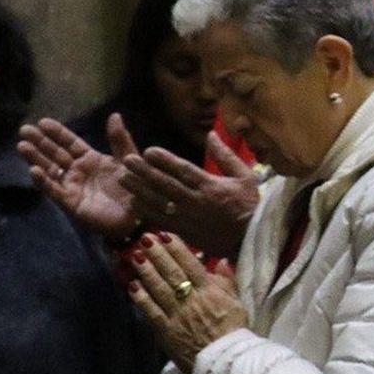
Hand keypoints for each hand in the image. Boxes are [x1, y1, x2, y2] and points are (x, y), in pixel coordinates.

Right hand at [17, 114, 139, 236]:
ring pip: (50, 170)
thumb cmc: (135, 187)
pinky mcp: (71, 202)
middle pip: (55, 154)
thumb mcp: (129, 160)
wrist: (139, 215)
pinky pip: (54, 190)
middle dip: (40, 142)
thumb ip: (119, 140)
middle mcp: (78, 171)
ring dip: (35, 158)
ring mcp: (73, 186)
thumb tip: (114, 115)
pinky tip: (33, 170)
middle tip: (24, 130)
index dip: (57, 133)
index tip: (42, 122)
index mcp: (91, 159)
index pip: (70, 143)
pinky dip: (44, 181)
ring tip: (22, 146)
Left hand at [120, 131, 257, 256]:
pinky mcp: (183, 230)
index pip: (184, 170)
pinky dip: (146, 211)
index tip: (148, 151)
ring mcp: (188, 217)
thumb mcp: (245, 176)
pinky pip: (160, 220)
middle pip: (166, 184)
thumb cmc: (248, 205)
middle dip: (144, 172)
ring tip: (123, 178)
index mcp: (211, 186)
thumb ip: (226, 156)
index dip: (165, 160)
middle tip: (127, 161)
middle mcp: (196, 200)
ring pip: (159, 202)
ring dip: (139, 190)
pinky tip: (133, 202)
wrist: (250, 239)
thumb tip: (211, 134)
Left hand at [127, 233, 247, 373]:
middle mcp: (192, 300)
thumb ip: (227, 281)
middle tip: (144, 239)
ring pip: (159, 289)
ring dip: (146, 271)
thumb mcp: (237, 302)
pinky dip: (141, 298)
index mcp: (211, 291)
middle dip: (157, 255)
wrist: (225, 362)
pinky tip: (132, 285)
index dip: (177, 249)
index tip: (165, 235)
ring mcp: (177, 315)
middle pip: (172, 273)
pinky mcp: (166, 331)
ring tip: (134, 256)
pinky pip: (151, 311)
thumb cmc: (233, 330)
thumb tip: (221, 260)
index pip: (191, 265)